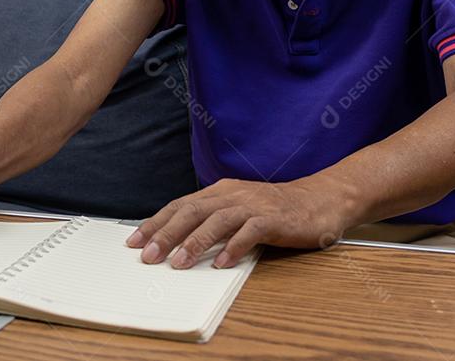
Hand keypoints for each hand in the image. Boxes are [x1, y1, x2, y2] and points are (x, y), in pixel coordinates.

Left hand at [125, 177, 352, 268]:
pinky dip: (233, 247)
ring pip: (216, 221)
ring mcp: (253, 205)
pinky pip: (249, 232)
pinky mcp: (274, 218)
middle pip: (191, 211)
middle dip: (165, 233)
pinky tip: (221, 263)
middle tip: (147, 255)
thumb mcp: (238, 209)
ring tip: (177, 263)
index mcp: (220, 191)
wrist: (320, 199)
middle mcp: (232, 194)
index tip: (134, 241)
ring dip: (194, 242)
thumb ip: (212, 220)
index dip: (156, 223)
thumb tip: (178, 241)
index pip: (180, 205)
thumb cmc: (276, 209)